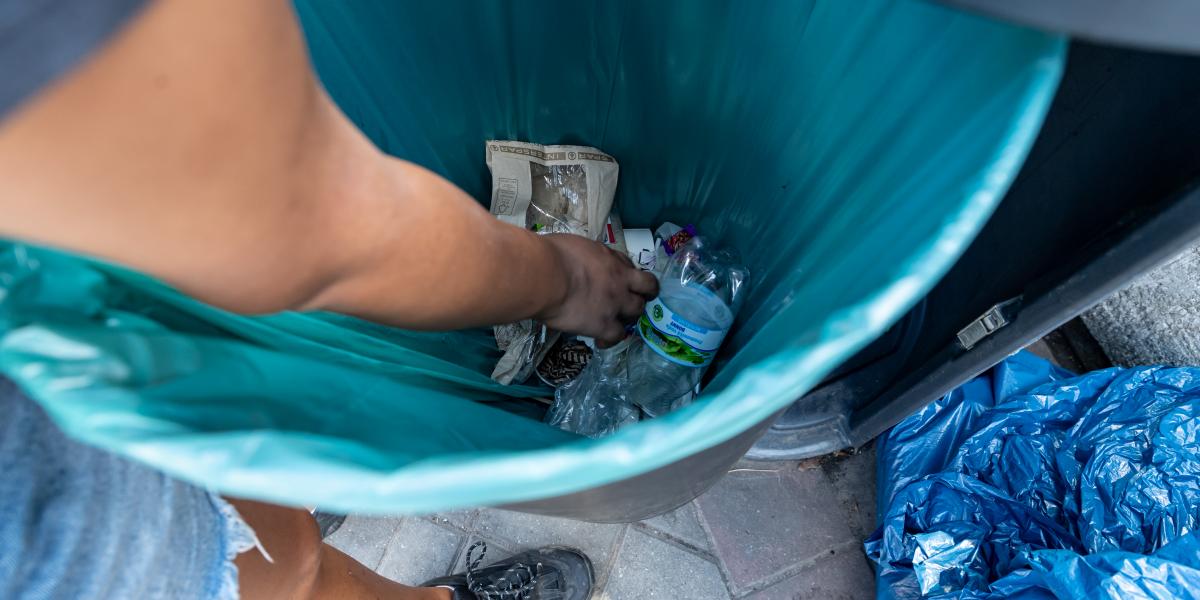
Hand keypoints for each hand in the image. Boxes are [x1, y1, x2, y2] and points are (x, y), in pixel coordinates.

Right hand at [539, 234, 658, 346]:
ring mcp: (616, 303)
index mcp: (610, 258)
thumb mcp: (573, 246)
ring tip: (616, 321)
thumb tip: (573, 263)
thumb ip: (582, 257)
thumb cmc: (550, 255)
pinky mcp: (604, 324)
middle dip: (640, 294)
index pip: (628, 264)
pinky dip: (610, 339)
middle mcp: (620, 280)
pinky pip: (617, 336)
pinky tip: (600, 340)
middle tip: (630, 300)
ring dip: (629, 316)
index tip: (618, 278)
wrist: (545, 276)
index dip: (626, 273)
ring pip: (637, 311)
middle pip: (646, 287)